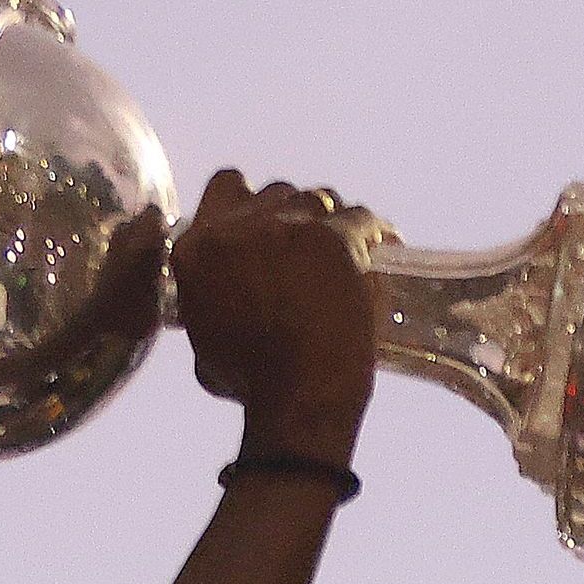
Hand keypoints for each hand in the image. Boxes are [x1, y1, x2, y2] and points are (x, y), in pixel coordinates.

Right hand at [169, 171, 381, 465]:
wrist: (298, 396)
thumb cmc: (253, 385)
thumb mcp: (205, 346)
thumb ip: (208, 307)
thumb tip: (219, 303)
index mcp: (197, 249)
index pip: (226, 187)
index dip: (252, 202)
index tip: (268, 222)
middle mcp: (238, 227)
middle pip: (277, 190)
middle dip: (294, 212)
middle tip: (312, 245)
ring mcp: (288, 226)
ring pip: (319, 197)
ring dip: (333, 219)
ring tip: (350, 248)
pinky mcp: (333, 237)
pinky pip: (360, 217)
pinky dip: (375, 232)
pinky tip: (386, 246)